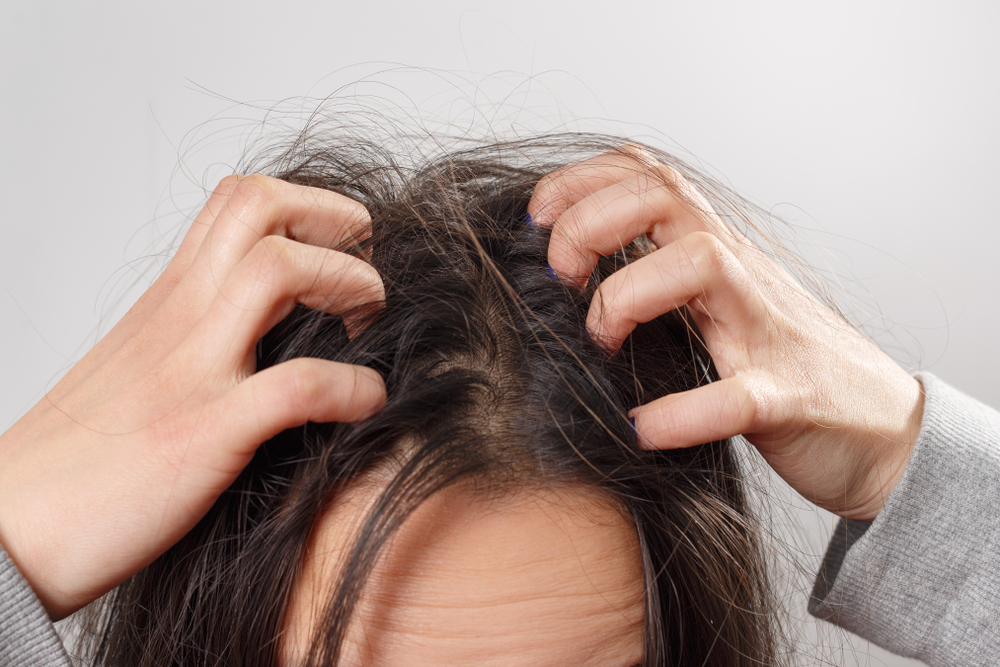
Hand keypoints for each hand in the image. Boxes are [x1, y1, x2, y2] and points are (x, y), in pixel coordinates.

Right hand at [0, 175, 386, 618]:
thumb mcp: (140, 363)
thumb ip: (198, 331)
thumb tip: (269, 329)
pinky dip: (352, 389)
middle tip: (368, 269)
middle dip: (335, 221)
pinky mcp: (203, 434)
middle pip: (260, 208)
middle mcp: (179, 317)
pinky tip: (368, 403)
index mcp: (168, 298)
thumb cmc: (78, 455)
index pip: (237, 202)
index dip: (308, 205)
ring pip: (278, 271)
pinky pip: (299, 388)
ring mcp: (191, 371)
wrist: (7, 528)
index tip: (343, 246)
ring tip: (369, 326)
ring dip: (348, 286)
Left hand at [529, 148, 923, 522]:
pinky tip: (645, 428)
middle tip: (560, 279)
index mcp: (714, 253)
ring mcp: (768, 332)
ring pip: (703, 263)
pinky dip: (684, 413)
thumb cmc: (780, 368)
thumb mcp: (712, 312)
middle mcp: (741, 275)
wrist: (883, 430)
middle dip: (591, 224)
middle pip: (665, 197)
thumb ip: (656, 286)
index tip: (535, 220)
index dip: (579, 183)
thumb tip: (563, 285)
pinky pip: (738, 395)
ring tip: (603, 343)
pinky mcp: (789, 398)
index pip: (645, 176)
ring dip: (629, 295)